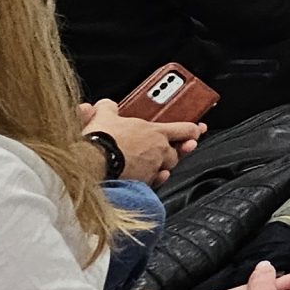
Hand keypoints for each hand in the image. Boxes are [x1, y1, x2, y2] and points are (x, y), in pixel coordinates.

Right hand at [81, 100, 199, 182]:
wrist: (92, 163)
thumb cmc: (100, 139)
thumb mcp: (103, 116)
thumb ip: (107, 109)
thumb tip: (103, 105)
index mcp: (155, 132)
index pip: (185, 130)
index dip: (193, 130)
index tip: (198, 130)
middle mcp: (158, 150)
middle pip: (176, 152)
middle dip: (175, 151)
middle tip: (174, 148)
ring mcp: (152, 168)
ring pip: (166, 168)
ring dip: (164, 165)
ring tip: (157, 162)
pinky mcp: (142, 184)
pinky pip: (155, 182)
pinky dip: (156, 179)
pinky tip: (154, 177)